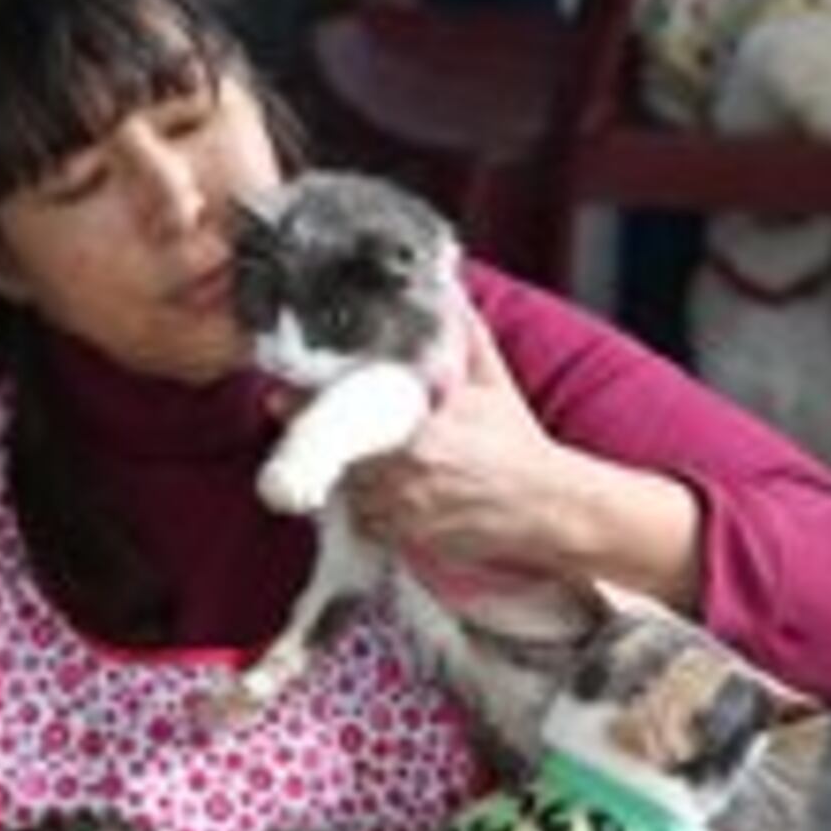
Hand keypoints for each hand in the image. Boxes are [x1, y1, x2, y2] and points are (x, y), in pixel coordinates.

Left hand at [335, 310, 701, 609]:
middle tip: (312, 432)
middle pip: (337, 459)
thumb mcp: (493, 382)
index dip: (306, 407)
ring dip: (347, 481)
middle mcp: (408, 472)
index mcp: (422, 430)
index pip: (344, 418)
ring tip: (360, 464)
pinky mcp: (412, 540)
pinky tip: (385, 495)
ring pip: (348, 494)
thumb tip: (446, 291)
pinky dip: (369, 511)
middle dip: (324, 446)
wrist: (550, 506)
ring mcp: (407, 510)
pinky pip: (369, 524)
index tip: (280, 397)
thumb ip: (463, 335)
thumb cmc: (520, 445)